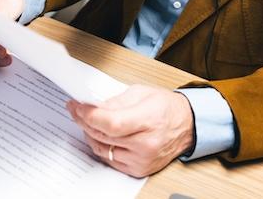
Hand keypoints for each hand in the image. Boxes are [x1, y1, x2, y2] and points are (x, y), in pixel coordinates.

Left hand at [68, 85, 194, 177]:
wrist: (186, 126)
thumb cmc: (166, 108)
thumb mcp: (141, 93)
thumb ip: (115, 101)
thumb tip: (92, 107)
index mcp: (148, 120)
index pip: (110, 123)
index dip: (89, 115)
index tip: (77, 107)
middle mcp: (145, 144)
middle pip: (103, 136)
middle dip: (85, 121)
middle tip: (77, 111)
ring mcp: (141, 159)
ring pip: (102, 149)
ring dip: (90, 135)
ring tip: (87, 122)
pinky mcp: (138, 169)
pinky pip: (110, 160)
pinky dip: (101, 147)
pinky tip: (99, 136)